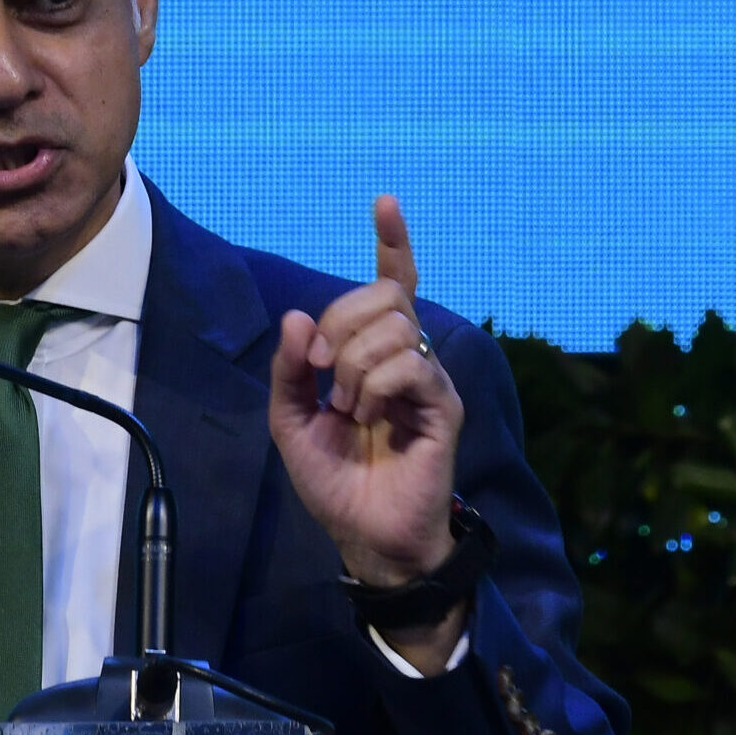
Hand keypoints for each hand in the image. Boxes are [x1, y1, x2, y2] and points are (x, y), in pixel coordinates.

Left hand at [268, 196, 465, 594]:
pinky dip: (375, 388)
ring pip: (393, 326)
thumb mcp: (290, 418)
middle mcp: (407, 356)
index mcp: (373, 353)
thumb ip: (290, 368)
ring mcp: (428, 379)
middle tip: (323, 372)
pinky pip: (409, 365)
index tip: (385, 202)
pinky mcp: (445, 406)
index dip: (392, 242)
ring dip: (352, 366)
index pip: (392, 284)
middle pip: (384, 294)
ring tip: (349, 409)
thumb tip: (299, 318)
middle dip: (339, 324)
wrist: (363, 533)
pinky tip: (370, 418)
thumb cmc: (334, 478)